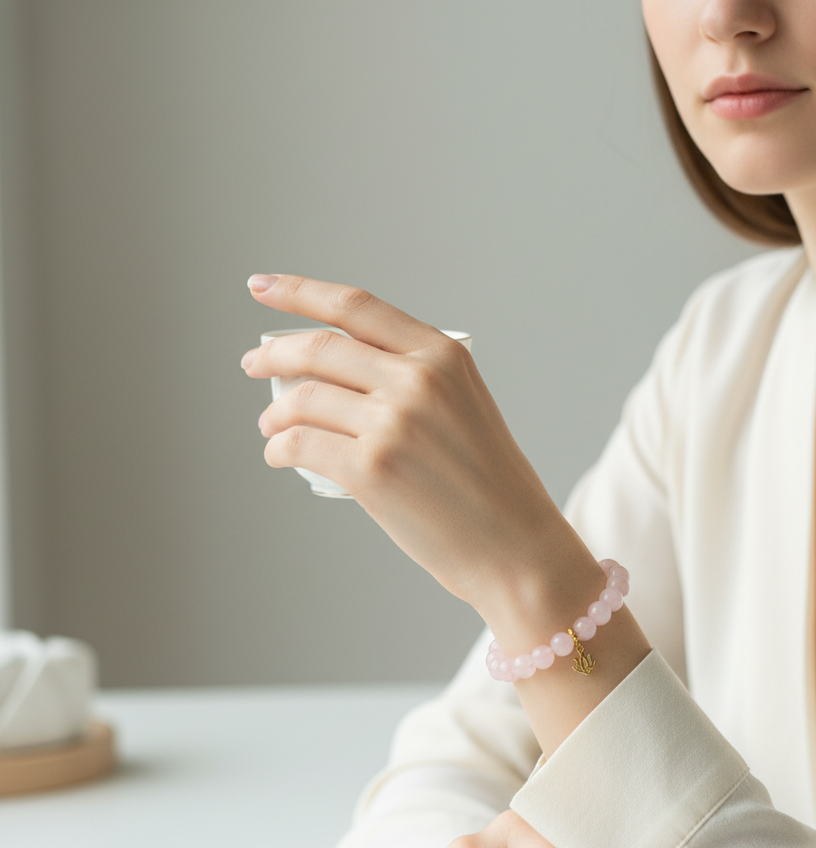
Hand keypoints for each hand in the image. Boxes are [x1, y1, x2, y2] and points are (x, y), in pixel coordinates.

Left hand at [242, 274, 585, 612]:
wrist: (516, 547)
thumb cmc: (491, 486)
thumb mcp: (466, 408)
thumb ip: (412, 380)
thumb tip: (332, 377)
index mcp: (443, 356)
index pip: (356, 307)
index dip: (300, 291)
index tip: (261, 286)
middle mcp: (417, 381)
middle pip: (318, 349)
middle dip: (272, 355)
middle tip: (253, 365)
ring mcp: (393, 425)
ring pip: (302, 400)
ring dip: (273, 413)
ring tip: (270, 426)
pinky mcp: (371, 471)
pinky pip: (300, 445)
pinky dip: (278, 449)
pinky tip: (280, 455)